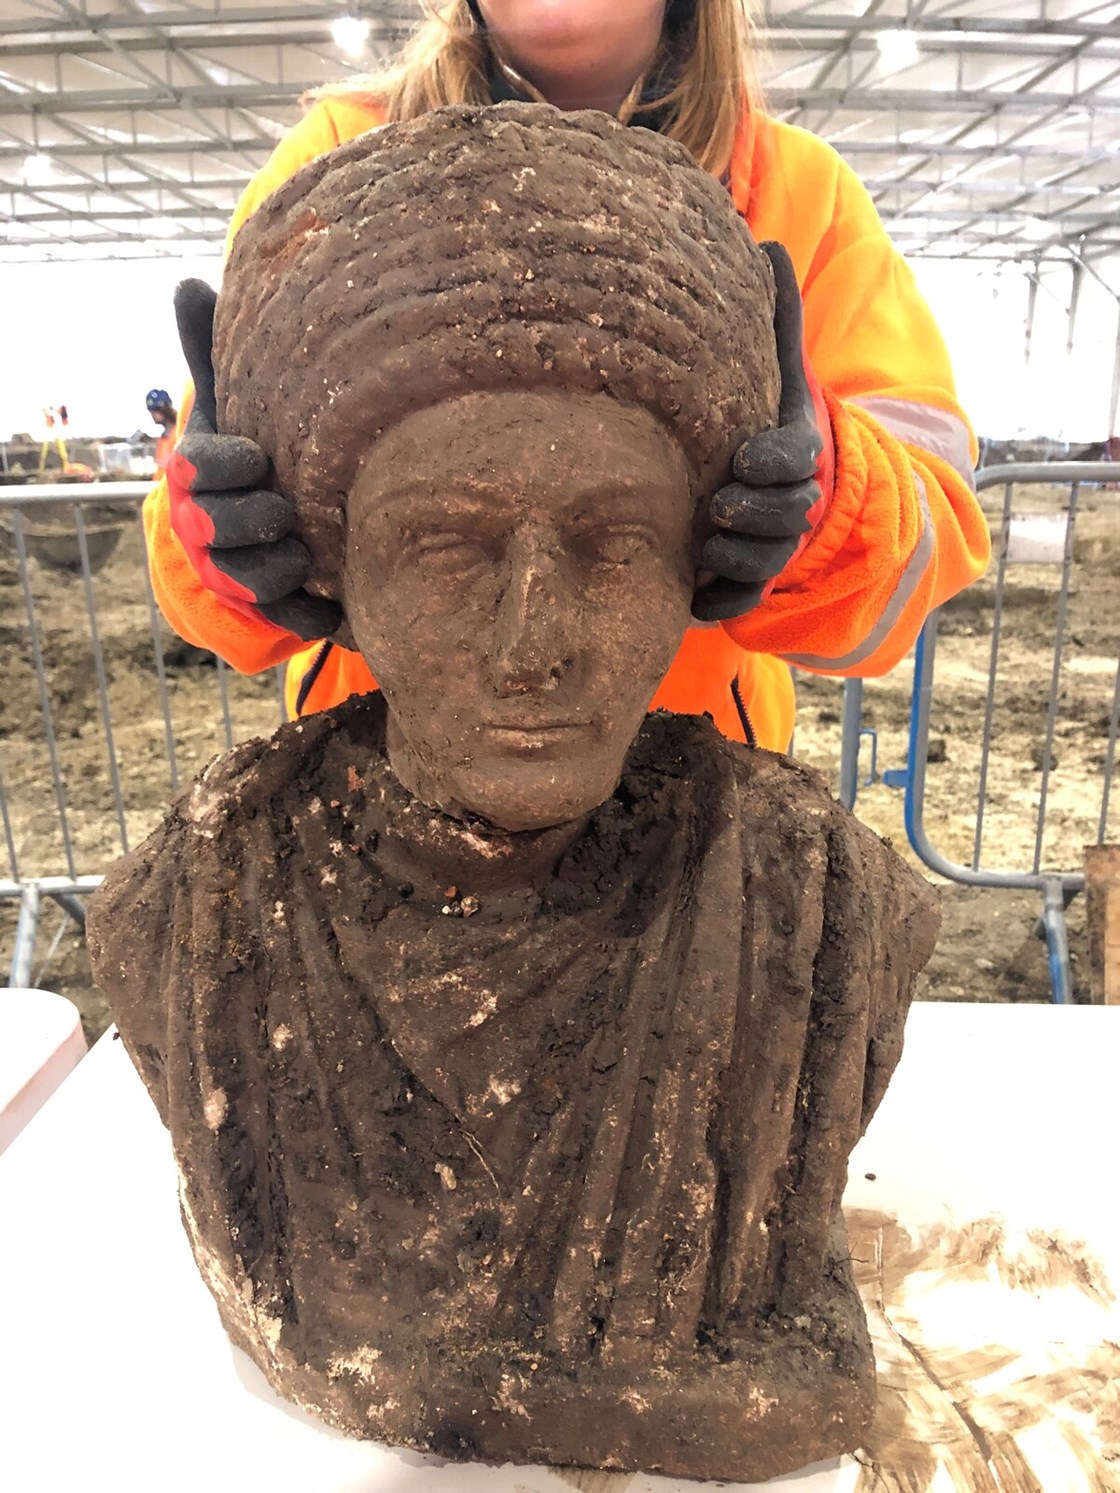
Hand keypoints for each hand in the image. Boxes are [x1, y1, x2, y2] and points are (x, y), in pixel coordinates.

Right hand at [166, 279, 341, 639]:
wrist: (260, 519)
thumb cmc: (251, 447)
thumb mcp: (233, 399)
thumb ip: (212, 351)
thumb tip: (189, 283)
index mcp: (201, 471)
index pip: (199, 469)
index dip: (223, 467)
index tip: (257, 457)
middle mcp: (209, 525)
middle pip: (217, 531)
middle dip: (249, 521)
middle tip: (285, 511)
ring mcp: (238, 571)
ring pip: (249, 580)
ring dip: (277, 570)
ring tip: (306, 557)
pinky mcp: (274, 607)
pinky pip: (287, 618)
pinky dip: (309, 616)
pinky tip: (338, 608)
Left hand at [693, 242, 833, 622]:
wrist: (768, 484)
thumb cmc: (758, 418)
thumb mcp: (769, 369)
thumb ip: (772, 318)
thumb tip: (768, 244)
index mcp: (796, 449)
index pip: (797, 458)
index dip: (775, 462)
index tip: (743, 460)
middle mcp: (791, 501)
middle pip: (788, 515)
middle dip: (755, 512)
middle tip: (717, 507)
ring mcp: (773, 546)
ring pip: (766, 561)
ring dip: (736, 556)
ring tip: (703, 545)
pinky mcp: (749, 581)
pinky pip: (741, 600)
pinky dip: (719, 601)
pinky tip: (688, 596)